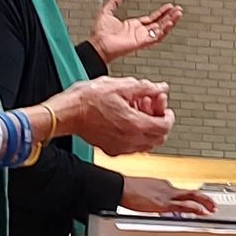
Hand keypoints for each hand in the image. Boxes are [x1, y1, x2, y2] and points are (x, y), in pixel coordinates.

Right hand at [51, 74, 173, 157]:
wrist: (67, 112)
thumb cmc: (88, 99)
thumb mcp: (121, 86)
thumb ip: (146, 88)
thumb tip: (160, 87)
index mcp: (135, 125)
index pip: (165, 127)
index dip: (168, 116)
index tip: (165, 109)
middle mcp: (130, 140)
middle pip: (159, 138)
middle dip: (159, 121)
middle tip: (152, 108)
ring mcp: (120, 147)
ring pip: (147, 143)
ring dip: (148, 128)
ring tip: (137, 111)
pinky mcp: (111, 149)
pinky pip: (132, 146)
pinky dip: (135, 135)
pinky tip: (126, 119)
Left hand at [89, 0, 184, 61]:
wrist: (98, 44)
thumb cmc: (100, 33)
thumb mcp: (107, 12)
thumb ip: (114, 2)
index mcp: (133, 26)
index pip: (152, 18)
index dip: (161, 12)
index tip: (169, 7)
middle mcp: (139, 32)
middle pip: (159, 24)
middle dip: (169, 16)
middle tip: (178, 10)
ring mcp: (141, 38)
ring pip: (160, 30)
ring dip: (170, 22)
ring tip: (178, 14)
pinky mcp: (141, 42)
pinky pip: (156, 37)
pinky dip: (164, 30)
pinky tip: (170, 23)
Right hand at [119, 176, 218, 216]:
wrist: (120, 187)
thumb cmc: (125, 190)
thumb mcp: (141, 193)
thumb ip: (149, 199)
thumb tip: (149, 204)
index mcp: (161, 185)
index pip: (180, 192)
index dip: (191, 198)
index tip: (197, 203)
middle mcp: (167, 188)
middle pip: (190, 192)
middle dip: (203, 198)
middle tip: (212, 204)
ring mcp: (167, 195)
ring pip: (191, 197)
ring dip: (204, 203)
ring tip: (212, 209)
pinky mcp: (164, 203)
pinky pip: (184, 206)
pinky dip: (195, 208)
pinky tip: (201, 212)